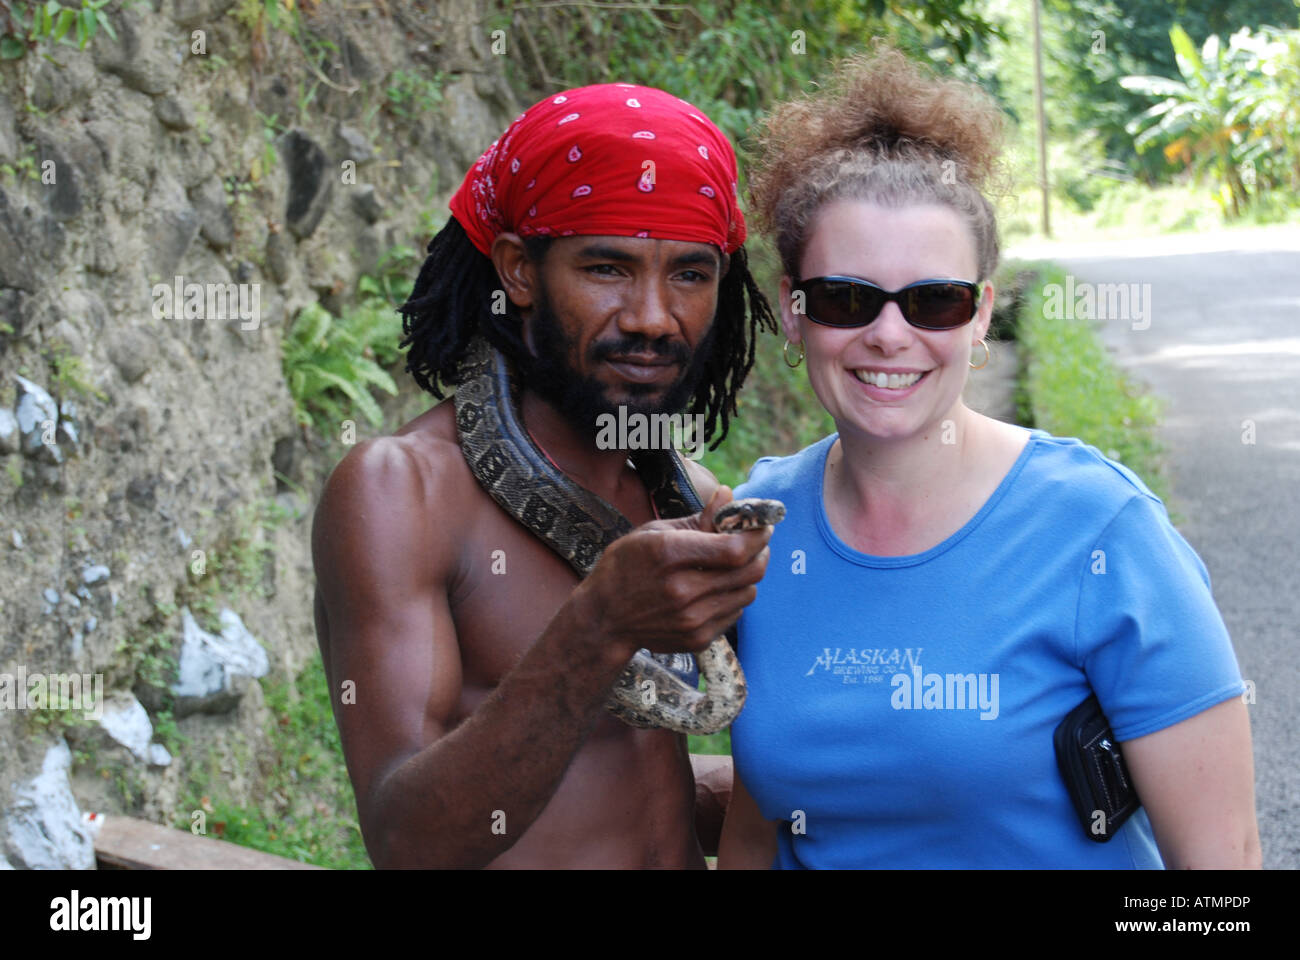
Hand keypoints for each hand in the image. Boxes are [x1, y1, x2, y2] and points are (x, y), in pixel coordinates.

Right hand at [571, 485, 772, 661]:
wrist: (605, 618)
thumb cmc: (627, 566)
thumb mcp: (655, 532)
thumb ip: (699, 518)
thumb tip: (728, 494)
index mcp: (670, 555)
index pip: (735, 548)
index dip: (757, 535)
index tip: (762, 525)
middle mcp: (683, 590)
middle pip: (750, 571)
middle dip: (761, 552)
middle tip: (756, 541)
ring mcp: (691, 619)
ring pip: (748, 593)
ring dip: (747, 575)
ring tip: (731, 565)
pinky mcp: (697, 639)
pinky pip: (735, 613)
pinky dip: (733, 597)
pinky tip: (714, 588)